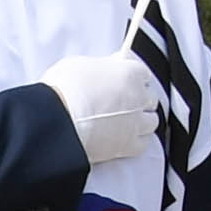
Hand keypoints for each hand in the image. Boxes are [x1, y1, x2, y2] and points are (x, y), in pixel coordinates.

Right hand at [40, 48, 160, 166]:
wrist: (58, 120)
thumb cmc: (64, 89)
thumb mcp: (79, 65)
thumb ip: (99, 67)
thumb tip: (103, 68)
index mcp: (129, 73)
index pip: (143, 74)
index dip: (133, 78)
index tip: (125, 81)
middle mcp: (138, 97)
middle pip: (150, 98)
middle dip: (140, 100)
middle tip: (126, 103)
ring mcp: (135, 122)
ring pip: (151, 122)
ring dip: (141, 121)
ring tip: (127, 122)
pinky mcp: (128, 145)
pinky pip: (142, 144)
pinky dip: (136, 142)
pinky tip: (124, 139)